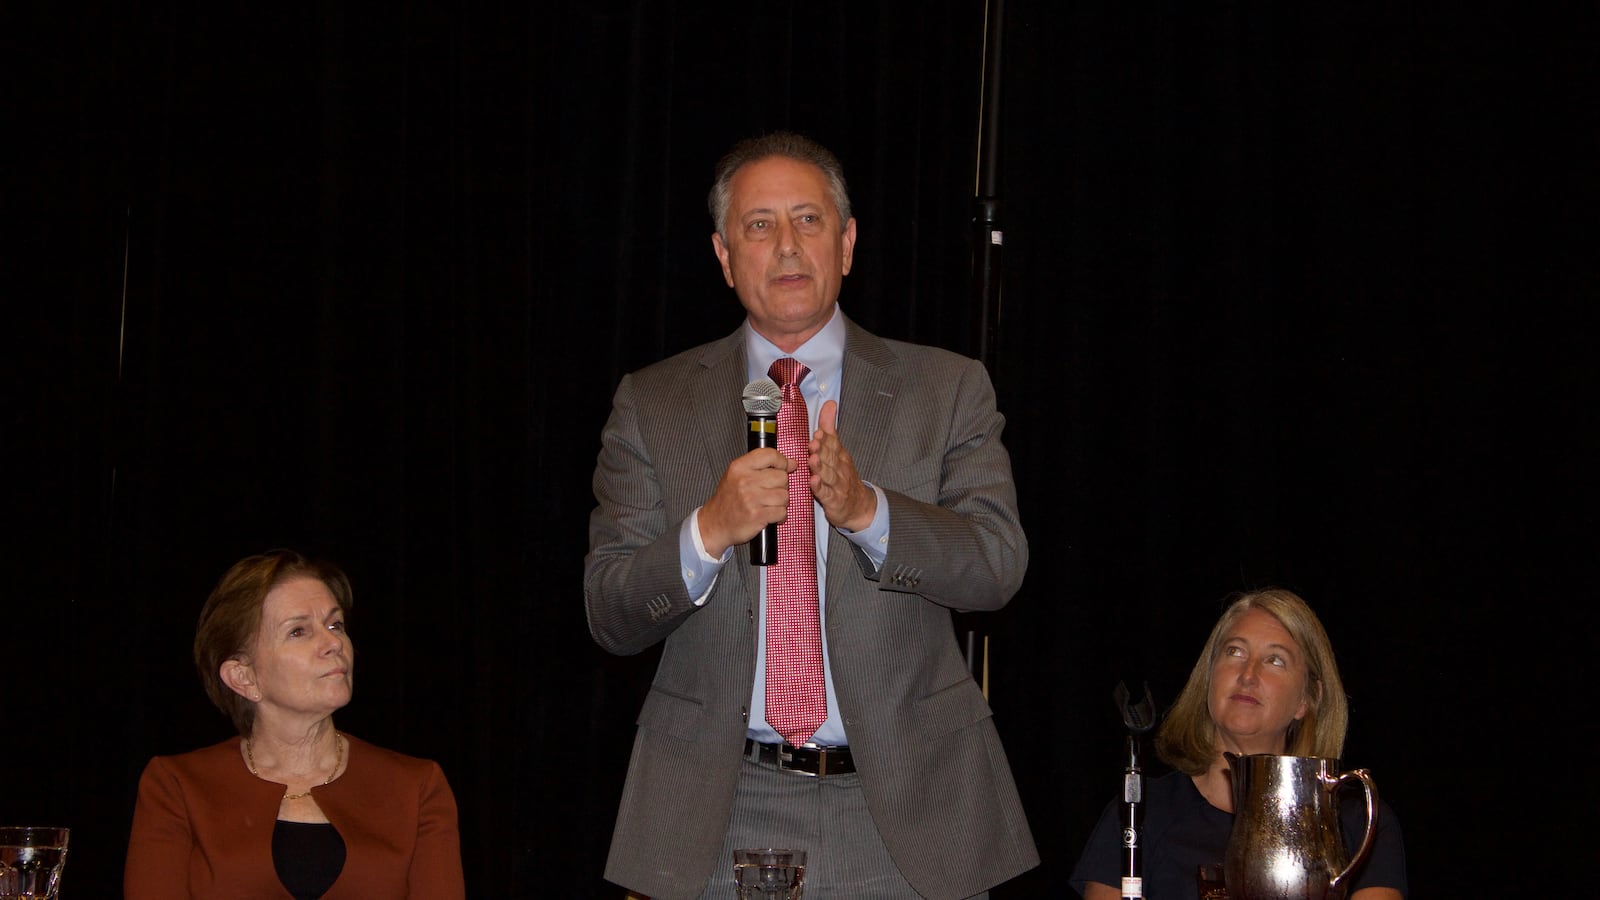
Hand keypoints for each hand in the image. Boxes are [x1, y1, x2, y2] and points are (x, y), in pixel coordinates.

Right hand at [698, 448, 795, 556]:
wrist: (715, 524)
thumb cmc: (729, 499)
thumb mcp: (738, 475)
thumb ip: (764, 466)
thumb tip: (792, 463)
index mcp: (739, 467)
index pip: (770, 455)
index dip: (782, 461)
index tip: (783, 468)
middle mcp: (745, 480)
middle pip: (782, 477)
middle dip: (781, 486)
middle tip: (769, 492)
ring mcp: (751, 498)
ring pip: (784, 496)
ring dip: (780, 503)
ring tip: (768, 504)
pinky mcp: (757, 515)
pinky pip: (782, 512)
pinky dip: (779, 516)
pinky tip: (769, 515)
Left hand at [809, 400, 876, 531]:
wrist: (860, 506)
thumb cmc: (844, 476)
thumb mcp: (839, 450)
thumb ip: (831, 428)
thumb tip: (829, 404)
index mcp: (840, 455)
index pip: (833, 444)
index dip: (826, 438)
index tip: (819, 432)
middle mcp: (840, 468)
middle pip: (830, 458)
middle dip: (822, 449)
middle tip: (814, 442)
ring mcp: (837, 485)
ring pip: (828, 474)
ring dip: (820, 467)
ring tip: (813, 460)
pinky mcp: (833, 500)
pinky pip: (825, 493)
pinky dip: (819, 488)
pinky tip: (813, 482)